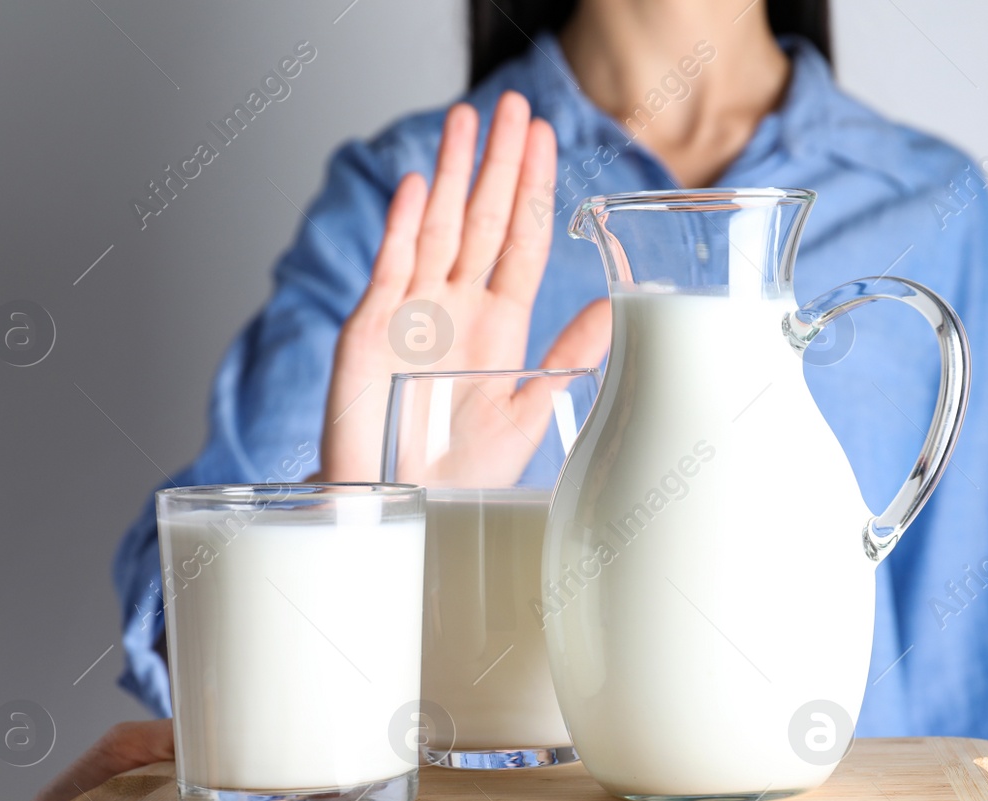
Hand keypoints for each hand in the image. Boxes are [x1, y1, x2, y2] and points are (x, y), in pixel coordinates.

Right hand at [318, 90, 609, 483]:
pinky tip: (413, 186)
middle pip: (481, 220)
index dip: (532, 190)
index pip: (521, 241)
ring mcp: (412, 312)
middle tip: (512, 106)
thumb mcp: (527, 413)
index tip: (544, 138)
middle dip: (497, 163)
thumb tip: (618, 308)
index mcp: (499, 325)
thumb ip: (567, 357)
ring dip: (449, 174)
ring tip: (465, 121)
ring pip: (435, 228)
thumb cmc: (458, 472)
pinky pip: (389, 267)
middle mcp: (456, 308)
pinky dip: (401, 227)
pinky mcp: (369, 328)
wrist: (399, 507)